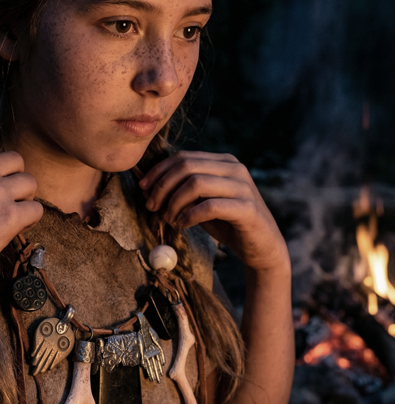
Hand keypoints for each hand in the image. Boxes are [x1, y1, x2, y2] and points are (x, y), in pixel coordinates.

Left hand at [138, 151, 287, 272]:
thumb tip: (145, 185)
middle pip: (187, 167)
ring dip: (174, 202)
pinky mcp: (247, 208)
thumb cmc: (225, 222)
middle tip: (151, 206)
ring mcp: (243, 187)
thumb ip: (179, 191)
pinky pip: (210, 206)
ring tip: (167, 217)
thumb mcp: (199, 202)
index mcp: (223, 161)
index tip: (143, 188)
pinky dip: (190, 215)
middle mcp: (235, 169)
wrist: (260, 246)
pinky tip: (183, 224)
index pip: (183, 157)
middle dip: (162, 186)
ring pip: (196, 183)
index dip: (159, 171)